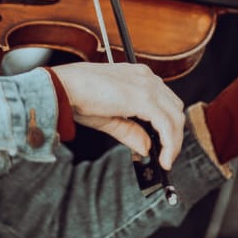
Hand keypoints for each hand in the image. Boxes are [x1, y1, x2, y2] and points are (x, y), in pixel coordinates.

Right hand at [50, 62, 184, 169]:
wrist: (63, 87)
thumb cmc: (78, 96)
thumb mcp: (110, 118)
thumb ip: (131, 132)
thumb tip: (147, 148)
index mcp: (138, 76)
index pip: (165, 100)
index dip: (168, 124)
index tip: (163, 144)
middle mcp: (146, 77)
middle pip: (174, 108)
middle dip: (175, 134)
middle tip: (166, 155)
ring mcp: (146, 86)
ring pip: (175, 117)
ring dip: (174, 142)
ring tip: (165, 160)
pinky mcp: (143, 98)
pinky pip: (166, 125)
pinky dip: (169, 144)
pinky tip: (163, 158)